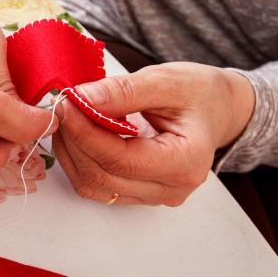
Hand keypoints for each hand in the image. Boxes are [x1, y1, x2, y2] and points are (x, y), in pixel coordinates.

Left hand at [53, 62, 255, 205]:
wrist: (216, 108)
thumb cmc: (198, 93)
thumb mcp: (165, 81)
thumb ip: (123, 91)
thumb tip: (81, 99)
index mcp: (186, 161)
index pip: (121, 159)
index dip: (85, 133)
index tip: (65, 106)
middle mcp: (172, 188)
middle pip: (103, 176)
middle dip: (74, 140)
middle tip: (61, 107)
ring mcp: (155, 195)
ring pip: (95, 185)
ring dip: (72, 153)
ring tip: (67, 119)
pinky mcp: (140, 193)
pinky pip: (99, 186)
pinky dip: (80, 161)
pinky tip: (77, 134)